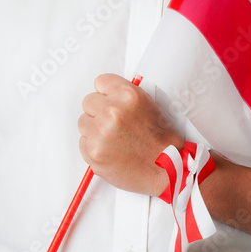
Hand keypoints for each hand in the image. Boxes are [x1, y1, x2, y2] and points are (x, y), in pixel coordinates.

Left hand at [78, 73, 183, 195]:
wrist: (167, 169)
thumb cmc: (161, 140)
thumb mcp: (150, 106)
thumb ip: (125, 96)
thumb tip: (106, 93)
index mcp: (128, 95)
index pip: (101, 82)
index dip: (106, 93)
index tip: (111, 101)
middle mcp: (113, 111)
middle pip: (88, 101)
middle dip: (99, 111)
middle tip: (114, 123)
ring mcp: (100, 132)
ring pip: (83, 122)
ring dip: (95, 129)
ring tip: (115, 139)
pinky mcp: (93, 152)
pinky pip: (83, 142)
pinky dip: (94, 147)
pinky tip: (112, 151)